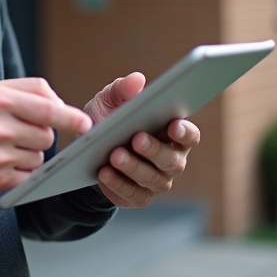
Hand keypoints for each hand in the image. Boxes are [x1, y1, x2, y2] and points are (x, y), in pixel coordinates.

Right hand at [0, 78, 91, 191]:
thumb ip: (27, 90)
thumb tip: (61, 104)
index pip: (47, 109)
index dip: (71, 117)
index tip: (85, 124)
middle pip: (47, 136)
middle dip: (43, 134)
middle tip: (22, 130)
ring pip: (40, 157)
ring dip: (32, 152)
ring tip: (7, 145)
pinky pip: (28, 175)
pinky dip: (23, 169)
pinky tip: (4, 160)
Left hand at [84, 73, 200, 207]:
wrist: (87, 152)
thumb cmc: (107, 120)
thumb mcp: (109, 101)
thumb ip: (122, 89)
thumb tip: (137, 80)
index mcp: (172, 134)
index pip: (189, 135)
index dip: (184, 132)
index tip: (173, 125)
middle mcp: (170, 160)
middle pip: (172, 160)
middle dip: (154, 149)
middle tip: (136, 139)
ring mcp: (156, 181)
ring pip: (153, 179)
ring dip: (133, 167)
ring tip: (115, 155)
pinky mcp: (138, 197)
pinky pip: (133, 195)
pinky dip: (118, 184)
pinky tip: (104, 173)